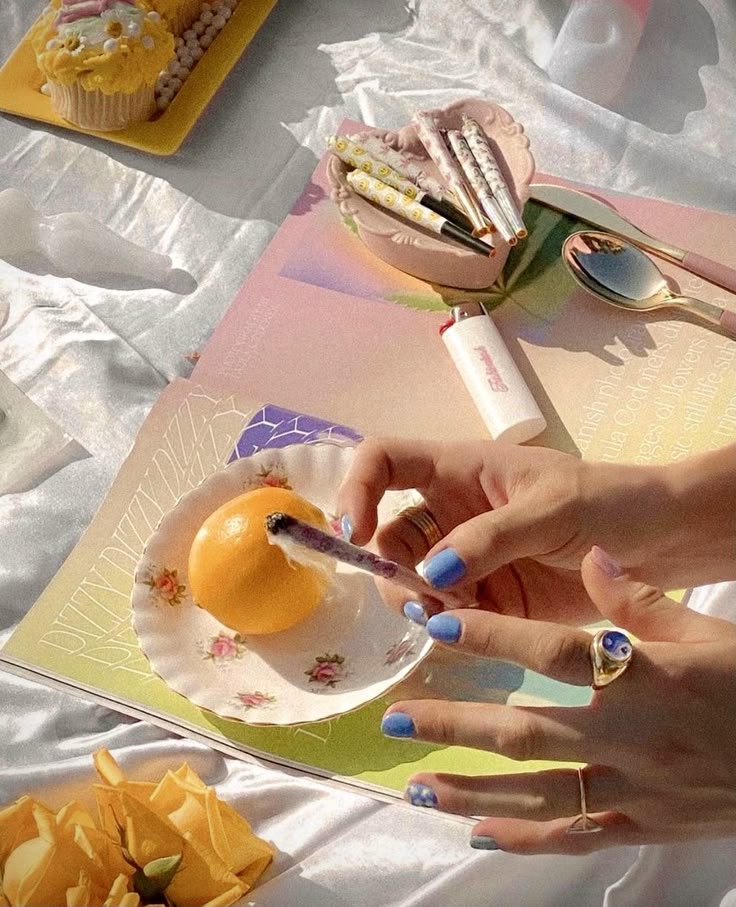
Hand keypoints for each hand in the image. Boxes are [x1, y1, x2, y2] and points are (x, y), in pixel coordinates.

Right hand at [337, 438, 735, 622]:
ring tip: (456, 617)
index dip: (357, 488)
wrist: (663, 544)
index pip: (384, 461)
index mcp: (460, 471)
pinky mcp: (486, 599)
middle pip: (389, 536)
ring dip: (420, 601)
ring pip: (411, 580)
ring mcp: (466, 558)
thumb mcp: (552, 507)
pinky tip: (473, 630)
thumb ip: (491, 537)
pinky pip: (445, 614)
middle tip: (426, 600)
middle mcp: (451, 513)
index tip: (357, 532)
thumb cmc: (609, 502)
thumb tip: (430, 572)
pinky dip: (446, 626)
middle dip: (394, 569)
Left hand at [380, 547, 735, 852]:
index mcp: (647, 678)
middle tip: (396, 721)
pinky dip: (525, 836)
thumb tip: (590, 558)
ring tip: (416, 784)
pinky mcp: (644, 825)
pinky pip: (576, 834)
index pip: (557, 652)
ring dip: (472, 789)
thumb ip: (642, 602)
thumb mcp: (710, 635)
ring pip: (539, 793)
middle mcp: (631, 737)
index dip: (494, 637)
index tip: (437, 624)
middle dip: (456, 725)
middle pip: (527, 732)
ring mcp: (635, 790)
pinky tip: (479, 833)